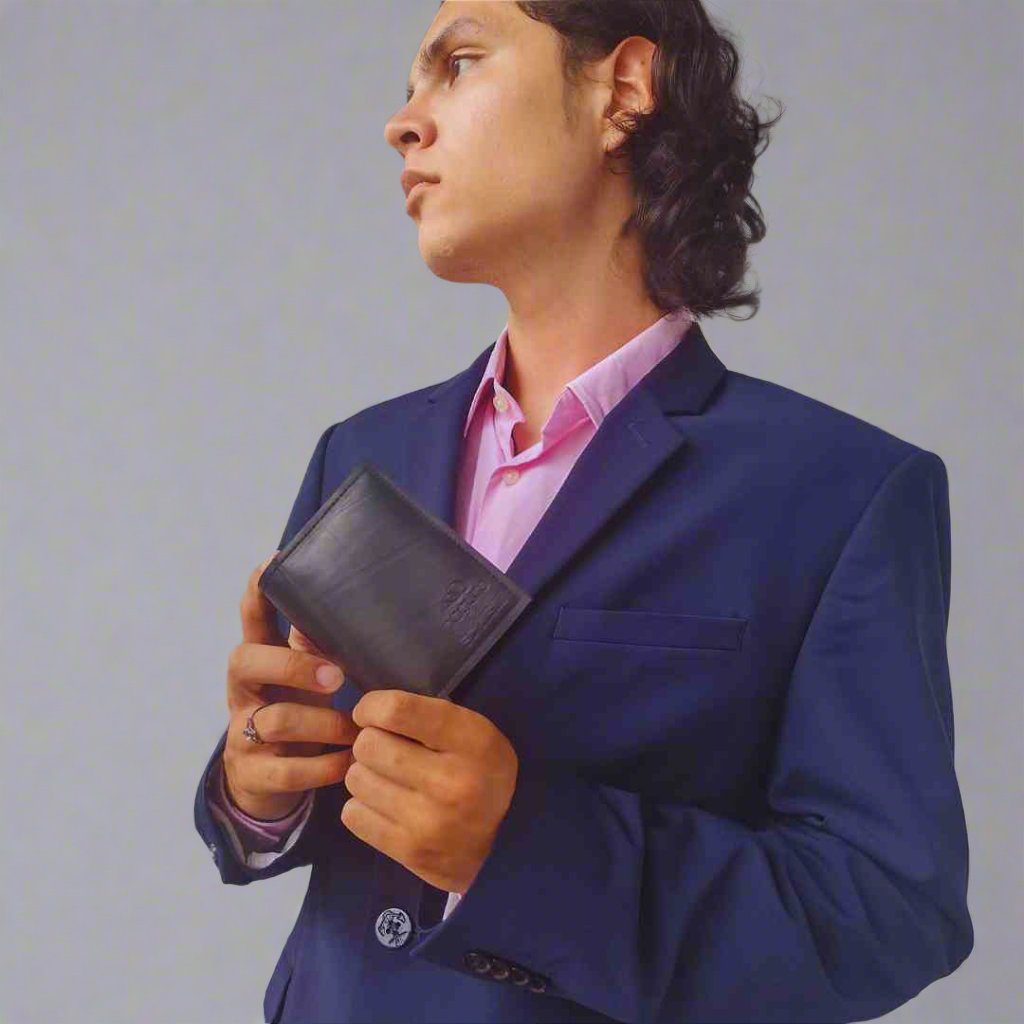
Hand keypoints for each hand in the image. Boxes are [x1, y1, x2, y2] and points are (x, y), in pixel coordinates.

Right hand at [221, 552, 360, 820]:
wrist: (264, 781)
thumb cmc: (295, 712)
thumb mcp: (302, 678)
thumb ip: (315, 647)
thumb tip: (346, 613)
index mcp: (259, 660)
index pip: (251, 619)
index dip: (257, 592)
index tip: (271, 562)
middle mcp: (244, 690)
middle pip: (247, 661)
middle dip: (293, 665)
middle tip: (337, 677)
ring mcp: (242, 733)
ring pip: (277, 720)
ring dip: (326, 725)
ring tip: (358, 729)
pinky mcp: (251, 774)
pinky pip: (289, 771)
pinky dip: (325, 767)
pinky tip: (349, 762)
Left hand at [342, 689, 518, 894]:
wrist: (499, 845)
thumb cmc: (480, 773)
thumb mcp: (474, 732)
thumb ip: (427, 715)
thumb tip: (368, 711)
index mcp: (472, 741)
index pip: (398, 711)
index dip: (372, 707)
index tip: (370, 713)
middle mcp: (451, 782)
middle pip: (369, 745)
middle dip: (369, 742)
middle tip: (383, 750)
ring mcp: (428, 821)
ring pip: (356, 779)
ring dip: (365, 775)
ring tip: (387, 780)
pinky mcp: (409, 850)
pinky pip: (353, 814)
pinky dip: (362, 807)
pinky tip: (385, 806)